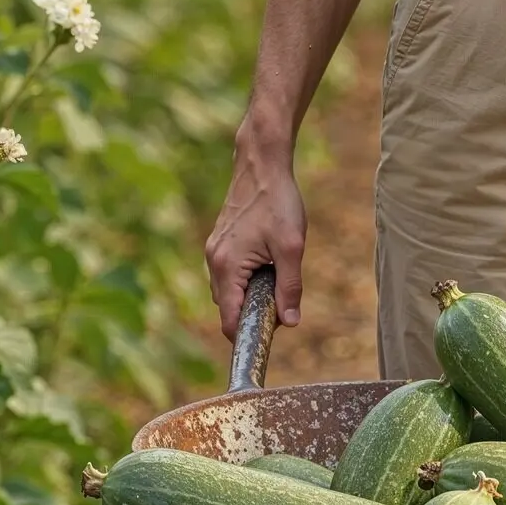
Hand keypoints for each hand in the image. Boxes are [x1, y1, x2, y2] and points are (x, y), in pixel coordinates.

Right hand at [204, 128, 305, 340]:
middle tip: (282, 306)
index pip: (229, 320)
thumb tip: (290, 322)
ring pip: (228, 292)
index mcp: (227, 266)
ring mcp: (214, 252)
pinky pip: (229, 276)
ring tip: (276, 284)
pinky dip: (246, 282)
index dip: (247, 335)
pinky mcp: (220, 244)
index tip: (270, 339)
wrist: (261, 165)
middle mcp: (214, 261)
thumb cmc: (278, 202)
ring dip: (250, 298)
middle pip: (228, 309)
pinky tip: (267, 268)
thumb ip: (290, 288)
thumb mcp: (292, 248)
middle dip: (252, 315)